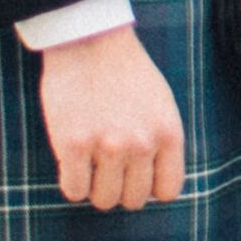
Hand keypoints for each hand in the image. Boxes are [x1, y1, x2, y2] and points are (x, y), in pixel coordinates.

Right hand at [33, 28, 186, 211]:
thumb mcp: (161, 105)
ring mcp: (108, 146)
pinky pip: (74, 191)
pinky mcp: (74, 145)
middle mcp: (142, 144)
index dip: (149, 187)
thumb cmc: (125, 73)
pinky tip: (72, 162)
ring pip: (104, 200)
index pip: (168, 191)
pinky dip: (71, 182)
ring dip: (95, 187)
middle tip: (107, 167)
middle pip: (133, 200)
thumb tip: (157, 185)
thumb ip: (162, 142)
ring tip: (90, 163)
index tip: (135, 174)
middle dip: (120, 188)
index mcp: (168, 134)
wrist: (90, 41)